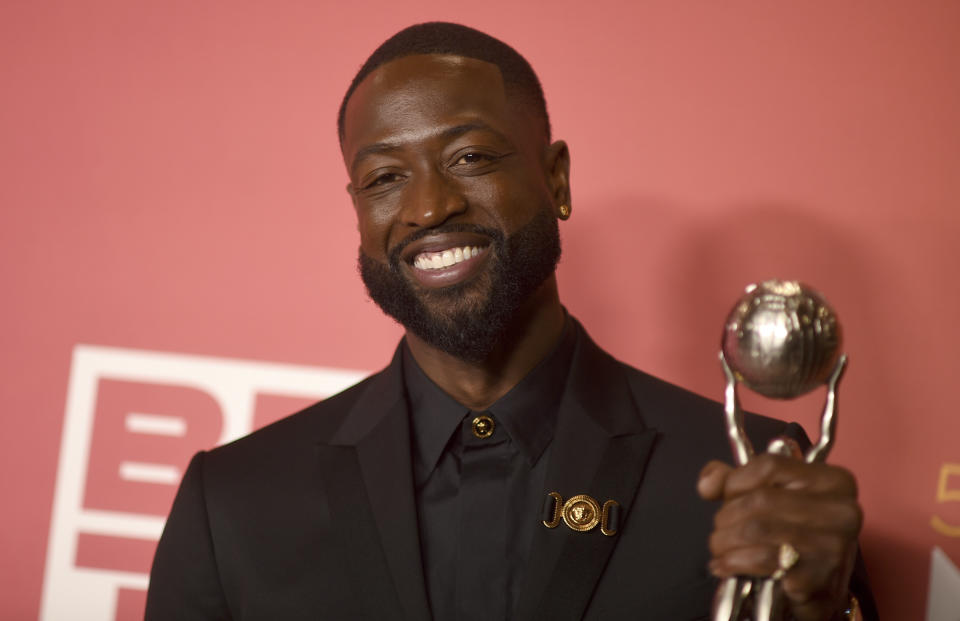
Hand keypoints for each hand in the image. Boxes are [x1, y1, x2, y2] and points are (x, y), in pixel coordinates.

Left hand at [698, 454, 861, 620]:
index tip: (724, 497)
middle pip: (760, 500)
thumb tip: (708, 484)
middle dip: (727, 517)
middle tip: (719, 531)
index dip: (736, 482)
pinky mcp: (818, 578)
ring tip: (719, 549)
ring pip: (756, 529)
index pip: (770, 466)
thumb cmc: (797, 539)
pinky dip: (734, 563)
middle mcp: (840, 511)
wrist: (821, 592)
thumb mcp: (774, 498)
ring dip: (725, 541)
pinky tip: (726, 566)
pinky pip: (761, 561)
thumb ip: (735, 481)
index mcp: (833, 482)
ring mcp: (832, 546)